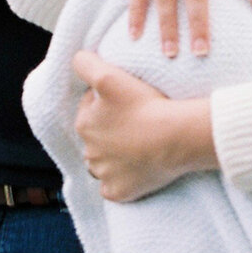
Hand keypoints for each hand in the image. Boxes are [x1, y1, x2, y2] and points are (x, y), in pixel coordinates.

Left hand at [71, 51, 215, 201]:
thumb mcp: (109, 76)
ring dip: (114, 155)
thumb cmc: (144, 105)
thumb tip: (75, 61)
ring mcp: (104, 175)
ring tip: (137, 145)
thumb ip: (85, 64)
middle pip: (96, 136)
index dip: (107, 101)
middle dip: (109, 129)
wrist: (176, 137)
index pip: (90, 108)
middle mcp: (89, 153)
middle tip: (135, 121)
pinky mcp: (118, 192)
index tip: (126, 100)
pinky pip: (114, 187)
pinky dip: (121, 180)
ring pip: (103, 163)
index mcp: (83, 124)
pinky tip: (135, 169)